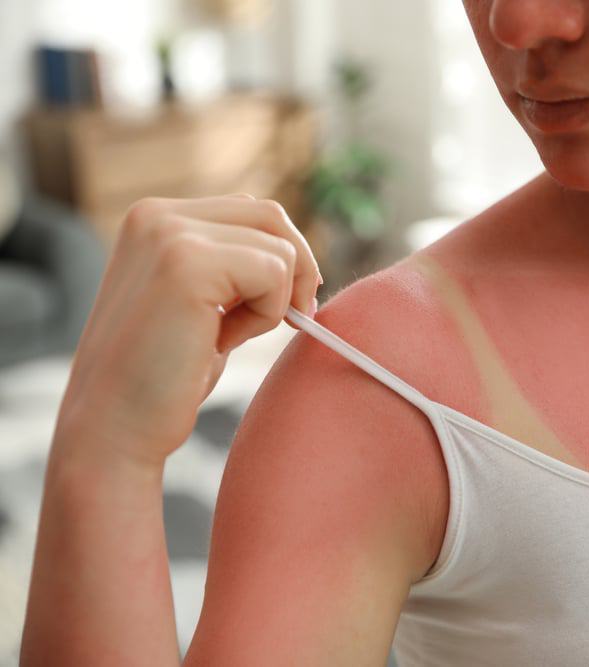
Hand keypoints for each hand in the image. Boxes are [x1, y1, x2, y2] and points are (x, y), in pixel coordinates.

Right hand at [55, 194, 323, 467]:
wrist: (113, 428)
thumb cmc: (163, 376)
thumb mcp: (201, 304)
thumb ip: (232, 268)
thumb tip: (296, 257)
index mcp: (155, 218)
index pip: (252, 211)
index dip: (285, 257)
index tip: (290, 304)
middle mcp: (157, 215)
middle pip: (271, 216)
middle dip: (298, 271)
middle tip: (296, 320)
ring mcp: (170, 234)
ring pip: (280, 248)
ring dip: (274, 302)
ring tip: (227, 338)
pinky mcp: (188, 263)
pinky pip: (274, 273)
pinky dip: (266, 315)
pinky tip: (221, 343)